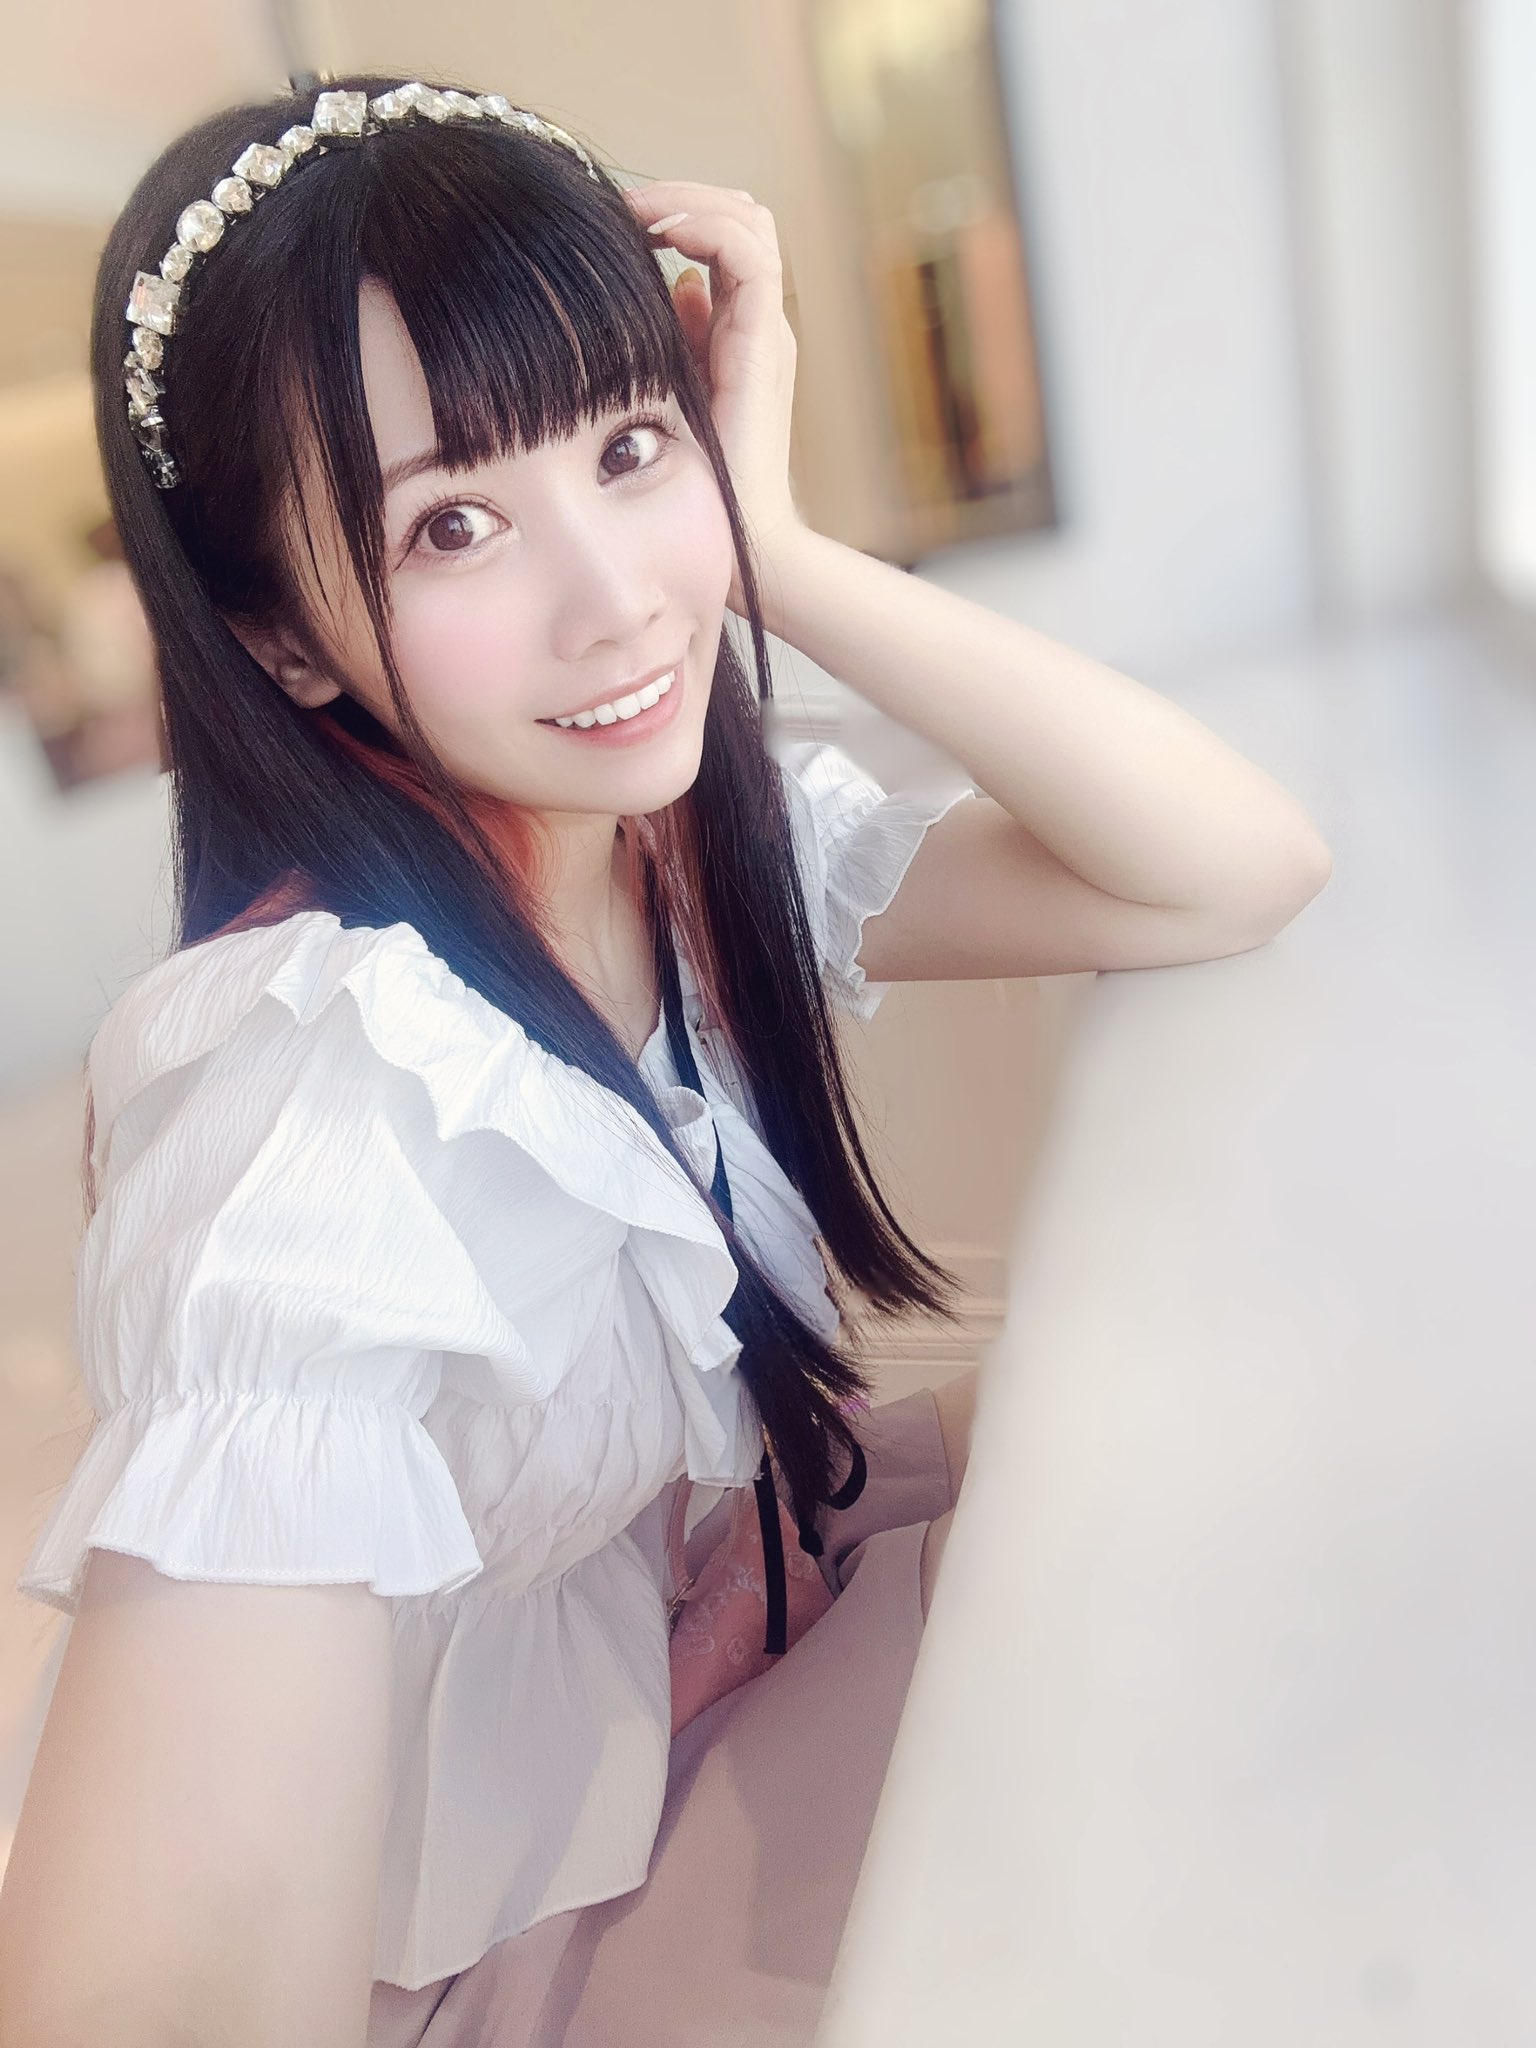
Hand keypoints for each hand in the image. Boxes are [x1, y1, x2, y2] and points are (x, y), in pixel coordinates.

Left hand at [622, 179, 807, 614]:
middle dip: (682, 194)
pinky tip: (660, 234)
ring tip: (639, 211)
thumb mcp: (669, 396)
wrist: (737, 540)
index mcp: (737, 332)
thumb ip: (676, 341)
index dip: (674, 210)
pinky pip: (750, 255)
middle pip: (740, 215)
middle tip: (622, 205)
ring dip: (690, 200)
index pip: (721, 236)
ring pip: (749, 221)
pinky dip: (706, 227)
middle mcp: (758, 323)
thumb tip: (677, 285)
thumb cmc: (694, 486)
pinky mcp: (765, 344)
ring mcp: (766, 331)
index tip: (613, 221)